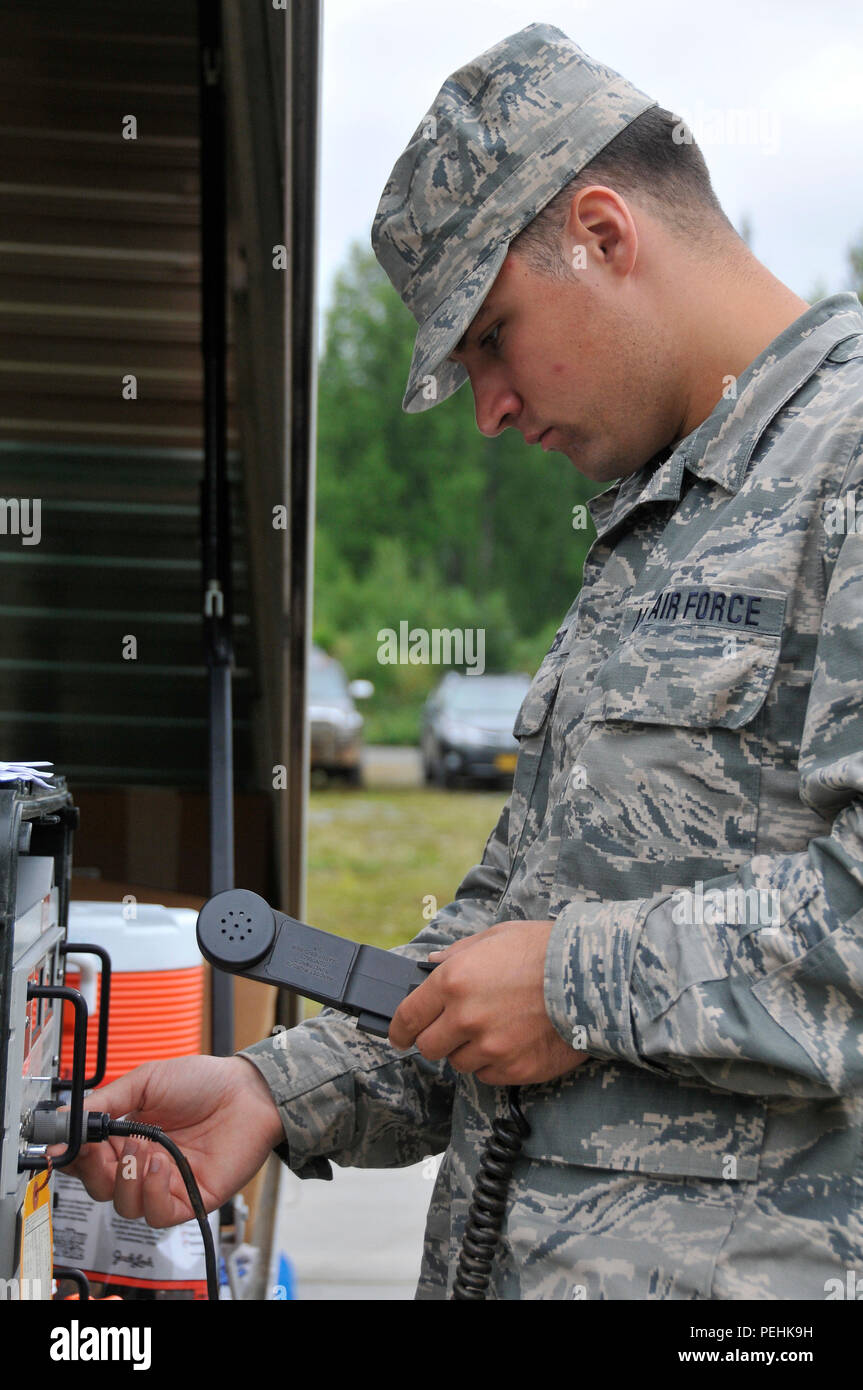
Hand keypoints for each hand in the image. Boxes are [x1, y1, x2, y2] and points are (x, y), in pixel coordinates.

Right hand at [55, 1055, 284, 1227]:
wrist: (247, 1091)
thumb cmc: (202, 1082)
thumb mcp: (144, 1082)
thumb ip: (103, 1103)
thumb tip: (65, 1122)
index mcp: (125, 1135)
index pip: (86, 1160)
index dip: (73, 1158)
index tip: (65, 1147)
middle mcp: (142, 1163)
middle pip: (98, 1188)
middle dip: (94, 1170)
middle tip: (102, 1148)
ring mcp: (164, 1183)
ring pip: (123, 1206)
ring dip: (126, 1178)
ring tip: (143, 1148)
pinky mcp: (188, 1199)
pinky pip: (156, 1215)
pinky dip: (151, 1192)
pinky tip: (160, 1165)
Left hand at [389, 920, 588, 1085]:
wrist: (591, 977)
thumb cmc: (545, 950)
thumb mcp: (496, 936)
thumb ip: (458, 954)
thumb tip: (431, 964)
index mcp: (454, 981)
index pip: (408, 1017)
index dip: (398, 1030)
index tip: (398, 1036)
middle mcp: (466, 1018)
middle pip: (429, 1048)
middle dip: (436, 1040)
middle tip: (453, 1030)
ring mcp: (491, 1047)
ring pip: (459, 1064)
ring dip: (468, 1051)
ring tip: (496, 1030)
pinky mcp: (514, 1068)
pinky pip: (488, 1076)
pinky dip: (494, 1064)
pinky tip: (513, 1043)